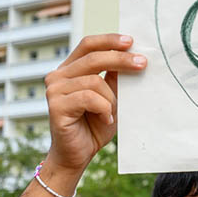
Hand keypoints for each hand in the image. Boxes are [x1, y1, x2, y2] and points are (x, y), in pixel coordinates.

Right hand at [42, 34, 146, 173]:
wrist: (77, 155)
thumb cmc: (94, 127)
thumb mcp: (110, 98)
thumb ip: (115, 78)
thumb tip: (132, 55)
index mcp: (69, 70)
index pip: (88, 45)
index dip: (109, 40)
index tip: (131, 41)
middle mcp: (58, 76)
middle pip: (93, 57)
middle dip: (121, 59)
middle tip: (142, 64)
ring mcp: (54, 90)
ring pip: (94, 81)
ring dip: (111, 99)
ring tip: (112, 113)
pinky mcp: (56, 106)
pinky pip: (89, 98)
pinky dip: (104, 109)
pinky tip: (106, 120)